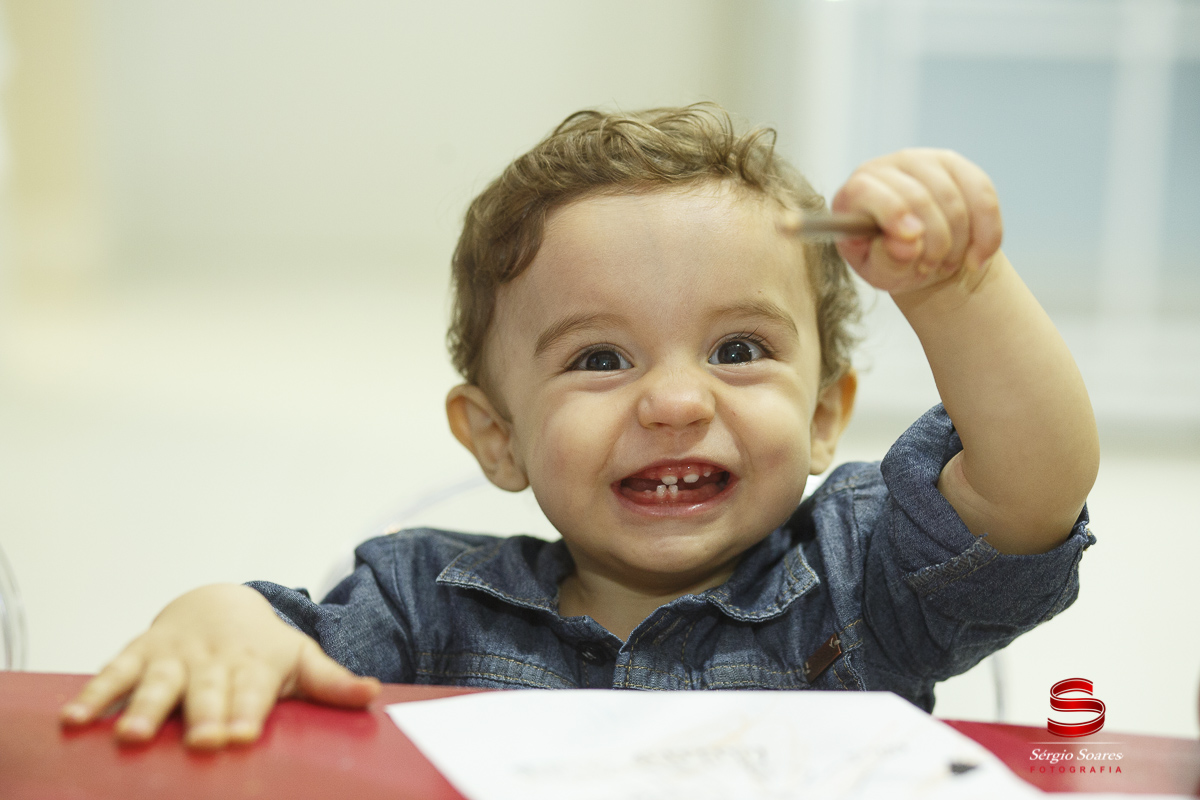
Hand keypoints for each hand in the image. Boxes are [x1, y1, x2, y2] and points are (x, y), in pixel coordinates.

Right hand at [59, 584, 379, 748]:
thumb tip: (374, 694)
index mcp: (255, 664)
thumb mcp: (301, 659)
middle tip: (199, 741)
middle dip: (203, 715)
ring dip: (144, 708)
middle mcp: (213, 660)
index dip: (247, 713)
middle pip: (207, 691)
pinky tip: (74, 719)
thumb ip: (332, 682)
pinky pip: (114, 672)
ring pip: (158, 683)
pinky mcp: (140, 652)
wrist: (221, 602)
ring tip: (130, 736)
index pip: (253, 692)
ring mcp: (175, 655)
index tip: (242, 736)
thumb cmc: (263, 647)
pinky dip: (95, 693)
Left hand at [831, 149, 1002, 294]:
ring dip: (957, 243)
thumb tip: (906, 246)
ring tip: (947, 265)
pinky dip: (986, 233)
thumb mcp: (882, 273)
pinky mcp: (958, 166)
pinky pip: (982, 196)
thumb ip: (887, 262)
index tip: (912, 240)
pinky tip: (977, 258)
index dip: (891, 213)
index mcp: (854, 195)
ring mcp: (923, 161)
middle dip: (932, 243)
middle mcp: (886, 169)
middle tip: (931, 268)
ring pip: (953, 199)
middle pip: (917, 197)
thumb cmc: (893, 262)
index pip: (866, 191)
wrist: (927, 256)